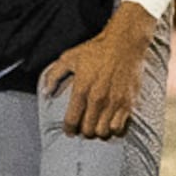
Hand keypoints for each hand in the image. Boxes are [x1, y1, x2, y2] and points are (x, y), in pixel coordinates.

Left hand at [44, 8, 158, 139]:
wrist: (125, 44)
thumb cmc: (97, 49)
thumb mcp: (70, 57)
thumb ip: (54, 75)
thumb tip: (46, 92)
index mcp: (82, 89)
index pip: (72, 120)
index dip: (69, 129)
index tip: (69, 130)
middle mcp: (98, 99)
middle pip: (88, 129)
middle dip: (84, 131)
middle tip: (84, 127)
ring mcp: (114, 102)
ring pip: (104, 131)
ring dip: (99, 132)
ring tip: (98, 126)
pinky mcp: (128, 102)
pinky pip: (120, 126)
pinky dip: (114, 129)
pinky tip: (111, 123)